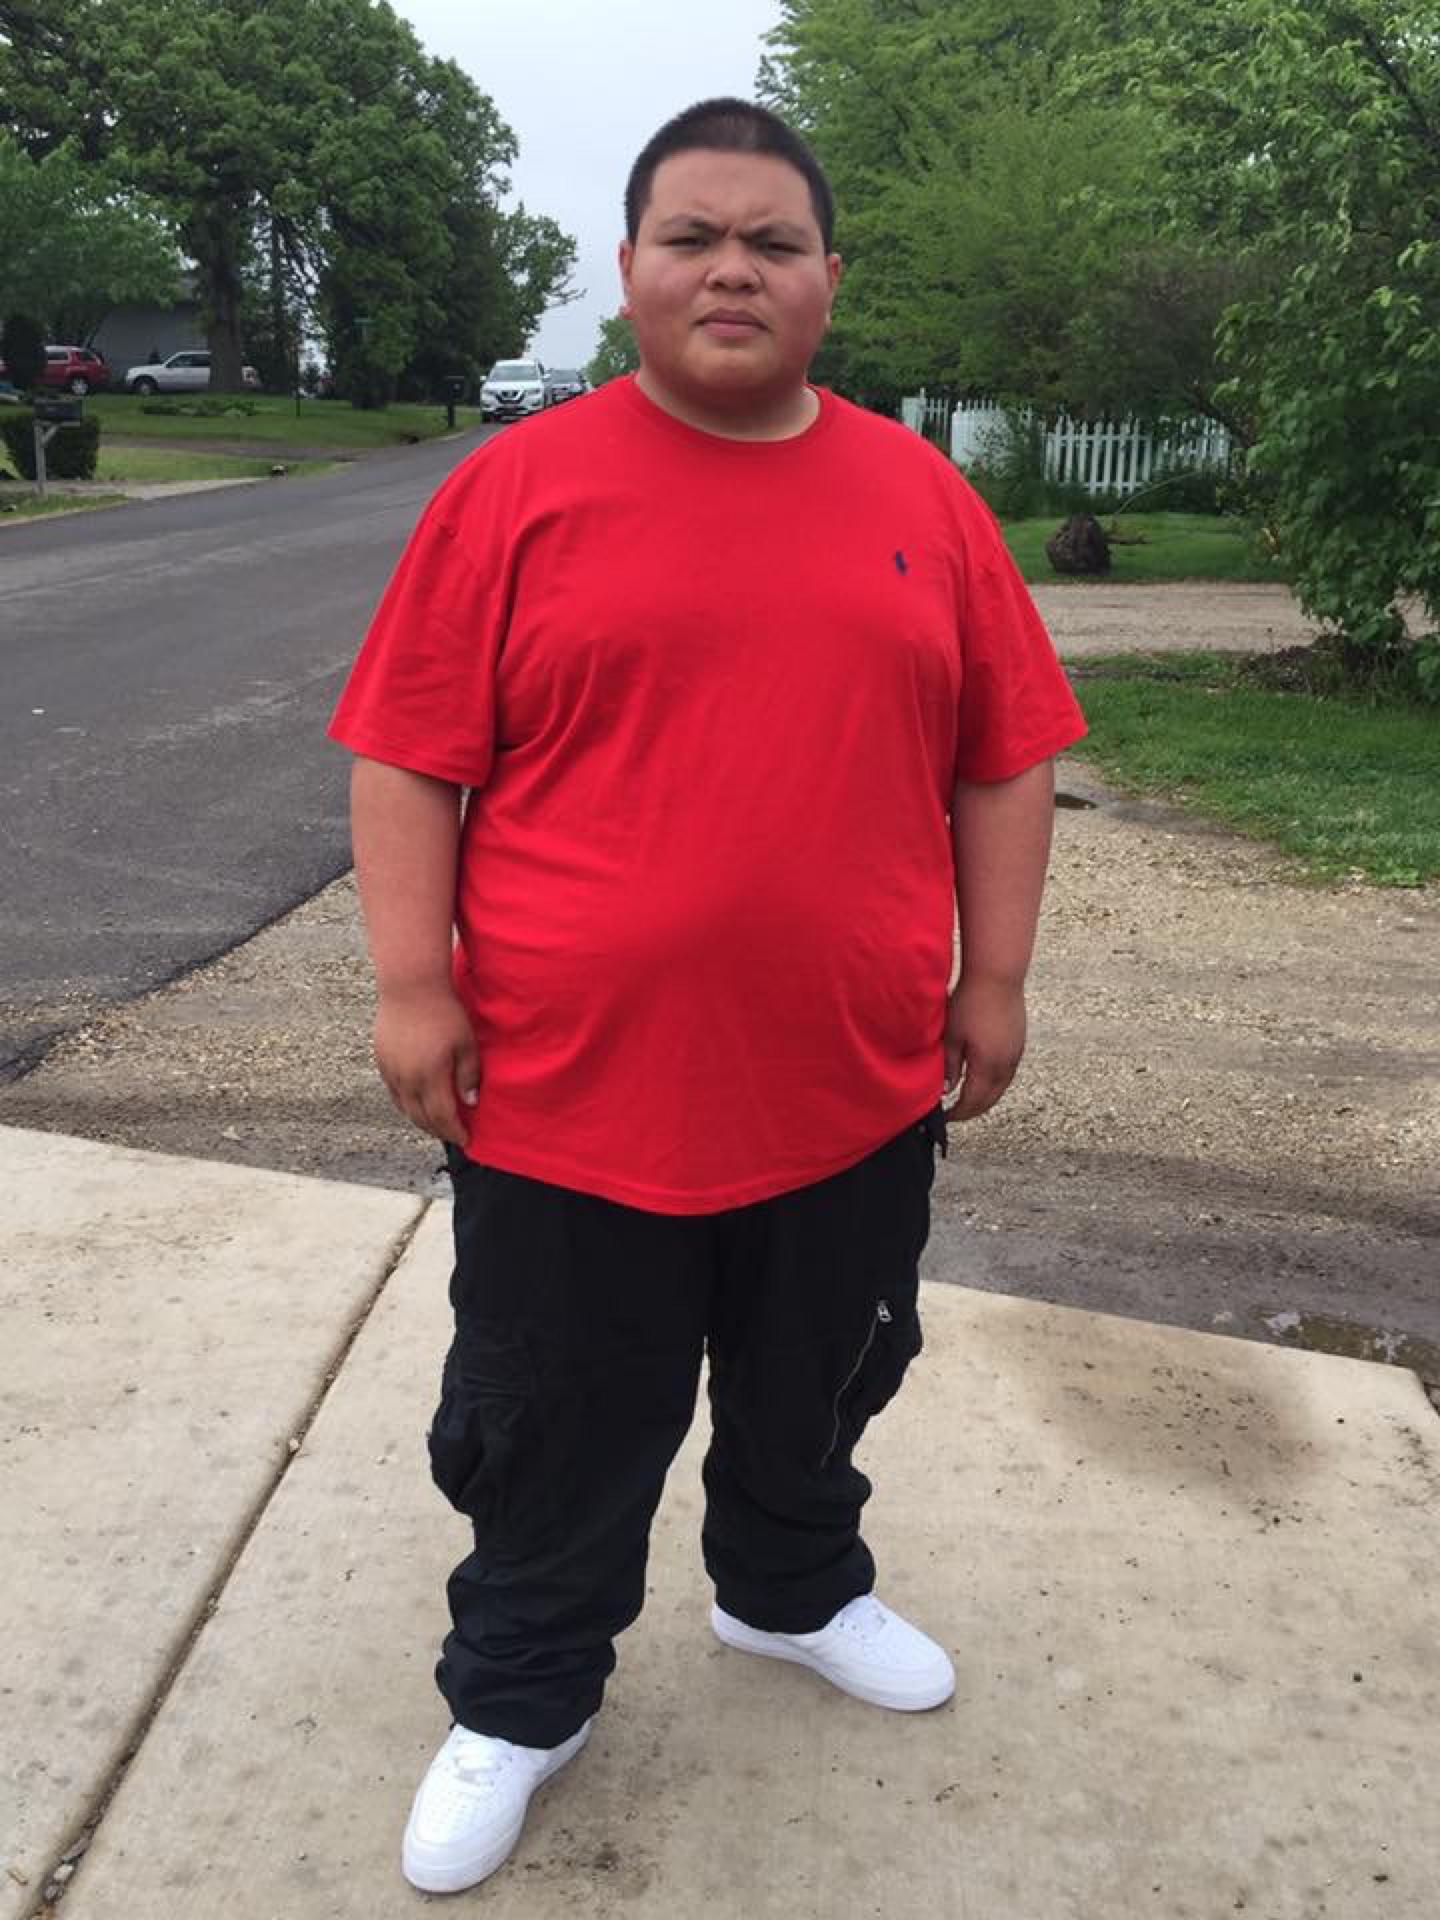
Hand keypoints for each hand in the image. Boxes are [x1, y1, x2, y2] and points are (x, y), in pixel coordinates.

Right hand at [373, 983, 479, 1146]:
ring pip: (405, 1108)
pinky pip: (394, 1093)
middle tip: (453, 1135)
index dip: (454, 1131)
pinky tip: (417, 1104)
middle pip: (421, 1117)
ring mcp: (391, 1071)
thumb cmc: (444, 1012)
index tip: (466, 1139)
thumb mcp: (466, 1043)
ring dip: (421, 1120)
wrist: (410, 987)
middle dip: (439, 1131)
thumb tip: (470, 1102)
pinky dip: (407, 1105)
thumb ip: (468, 1076)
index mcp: (430, 1076)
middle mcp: (407, 1079)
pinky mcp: (382, 1061)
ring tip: (437, 1124)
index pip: (442, 1116)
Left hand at [943, 974, 1026, 1122]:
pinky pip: (1008, 1073)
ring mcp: (1016, 1053)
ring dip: (986, 1097)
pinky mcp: (1019, 1042)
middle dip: (973, 1110)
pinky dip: (995, 1083)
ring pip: (1002, 1087)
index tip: (946, 1116)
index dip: (959, 1113)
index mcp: (987, 1066)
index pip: (973, 1101)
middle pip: (990, 1099)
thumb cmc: (971, 1002)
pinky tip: (984, 1077)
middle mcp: (1006, 1064)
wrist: (997, 976)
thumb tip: (948, 1088)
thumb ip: (949, 1066)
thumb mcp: (951, 1037)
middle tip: (956, 1113)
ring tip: (968, 1098)